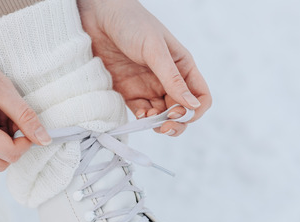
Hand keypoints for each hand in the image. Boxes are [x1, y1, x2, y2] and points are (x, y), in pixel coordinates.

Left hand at [77, 0, 211, 135]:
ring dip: (159, 124)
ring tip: (149, 120)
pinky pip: (142, 113)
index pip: (200, 97)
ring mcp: (149, 87)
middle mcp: (168, 80)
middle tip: (165, 126)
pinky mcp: (129, 92)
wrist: (99, 16)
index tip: (181, 114)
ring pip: (162, 116)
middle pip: (182, 111)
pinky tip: (140, 116)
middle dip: (177, 123)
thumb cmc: (132, 23)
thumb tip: (192, 105)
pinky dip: (143, 120)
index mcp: (182, 66)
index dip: (195, 111)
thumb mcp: (155, 50)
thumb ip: (173, 79)